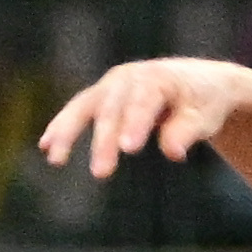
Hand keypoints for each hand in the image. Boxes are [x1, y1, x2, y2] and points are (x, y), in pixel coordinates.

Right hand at [38, 58, 251, 178]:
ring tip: (55, 158)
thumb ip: (188, 131)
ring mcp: (112, 85)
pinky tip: (46, 148)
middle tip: (101, 173)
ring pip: (86, 106)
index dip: (135, 124)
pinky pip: (79, 109)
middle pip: (113, 109)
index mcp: (158, 79)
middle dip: (104, 140)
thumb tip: (173, 152)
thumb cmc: (204, 103)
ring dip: (69, 131)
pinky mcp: (103, 96)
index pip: (144, 102)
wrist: (200, 83)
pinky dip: (62, 126)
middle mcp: (130, 78)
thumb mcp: (205, 117)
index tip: (128, 149)